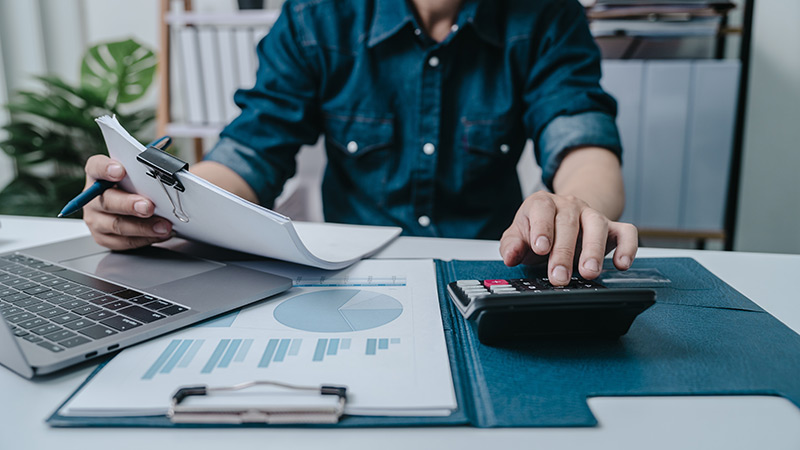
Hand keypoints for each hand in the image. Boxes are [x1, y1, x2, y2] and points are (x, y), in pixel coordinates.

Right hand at [82, 155, 173, 249]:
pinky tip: (161, 234)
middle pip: (107, 201)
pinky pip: (125, 242)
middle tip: (148, 207)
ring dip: (143, 227)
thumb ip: (149, 172)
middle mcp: (92, 197)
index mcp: (98, 174)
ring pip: (117, 225)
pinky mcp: (104, 238)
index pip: (95, 167)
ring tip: (163, 226)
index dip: (106, 168)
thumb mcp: (140, 174)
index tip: (120, 170)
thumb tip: (173, 175)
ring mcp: (96, 219)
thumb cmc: (137, 186)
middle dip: (130, 204)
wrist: (133, 206)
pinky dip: (146, 239)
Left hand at [499, 191, 637, 285]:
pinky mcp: (612, 228)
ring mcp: (592, 215)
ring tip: (589, 273)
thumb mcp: (518, 236)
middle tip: (559, 277)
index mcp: (542, 204)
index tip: (541, 248)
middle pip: (568, 223)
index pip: (542, 210)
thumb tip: (510, 256)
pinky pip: (626, 232)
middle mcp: (569, 205)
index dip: (542, 228)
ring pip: (597, 225)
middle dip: (564, 252)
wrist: (561, 219)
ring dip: (594, 250)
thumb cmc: (538, 231)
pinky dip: (627, 247)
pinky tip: (621, 264)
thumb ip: (512, 245)